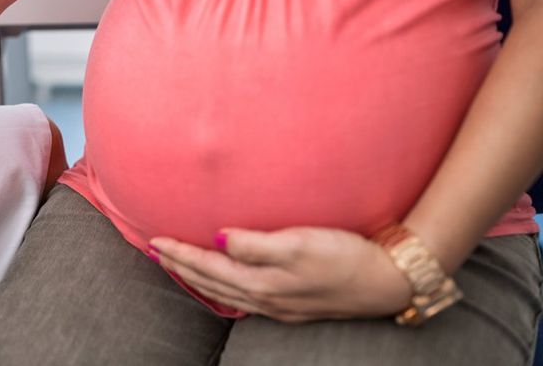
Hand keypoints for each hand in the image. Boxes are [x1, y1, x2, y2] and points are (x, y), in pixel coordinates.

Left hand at [149, 227, 412, 322]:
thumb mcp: (300, 244)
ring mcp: (280, 305)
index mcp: (262, 284)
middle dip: (180, 267)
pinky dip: (223, 286)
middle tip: (155, 252)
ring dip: (198, 278)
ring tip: (179, 265)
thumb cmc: (346, 257)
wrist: (389, 281)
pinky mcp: (295, 303)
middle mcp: (266, 299)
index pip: (208, 267)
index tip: (154, 240)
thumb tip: (219, 237)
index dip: (180, 253)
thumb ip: (256, 244)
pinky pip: (244, 297)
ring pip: (225, 293)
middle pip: (211, 283)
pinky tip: (225, 281)